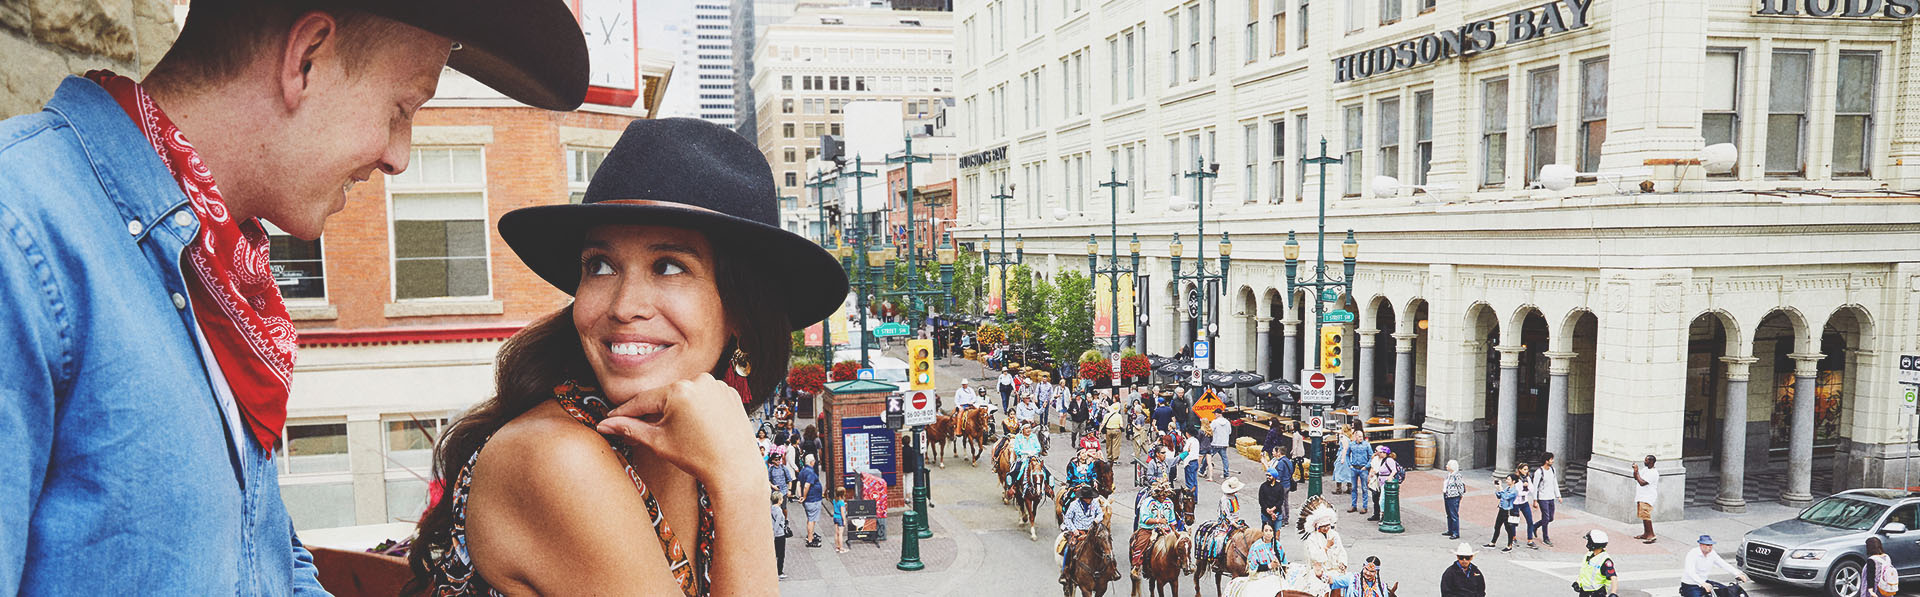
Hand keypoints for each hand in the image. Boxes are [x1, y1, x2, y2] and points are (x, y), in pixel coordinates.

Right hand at [597, 373, 762, 487]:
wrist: (735, 470)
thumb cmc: (698, 458)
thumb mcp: (658, 442)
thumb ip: (630, 429)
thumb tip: (605, 425)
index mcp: (679, 390)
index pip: (643, 400)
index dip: (624, 412)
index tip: (611, 419)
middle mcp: (700, 380)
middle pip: (665, 396)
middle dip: (653, 412)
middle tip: (641, 430)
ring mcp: (718, 385)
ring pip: (685, 396)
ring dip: (676, 409)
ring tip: (678, 433)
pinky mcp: (730, 392)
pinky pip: (705, 397)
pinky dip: (697, 408)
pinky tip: (697, 427)